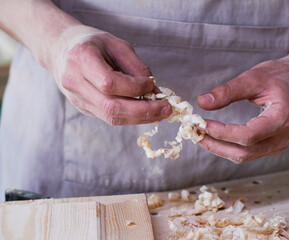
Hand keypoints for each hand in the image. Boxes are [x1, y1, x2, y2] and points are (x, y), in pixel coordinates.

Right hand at [48, 25, 170, 124]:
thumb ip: (136, 67)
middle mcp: (74, 82)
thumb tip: (155, 90)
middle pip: (112, 107)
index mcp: (81, 59)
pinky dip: (131, 116)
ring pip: (112, 117)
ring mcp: (77, 98)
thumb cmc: (92, 43)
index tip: (152, 84)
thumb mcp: (117, 45)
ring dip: (140, 118)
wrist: (61, 49)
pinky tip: (145, 112)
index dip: (135, 87)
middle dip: (144, 111)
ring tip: (160, 113)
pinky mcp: (83, 108)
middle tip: (166, 109)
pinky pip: (110, 117)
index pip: (110, 83)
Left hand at [197, 56, 288, 162]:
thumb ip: (228, 91)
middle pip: (244, 152)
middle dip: (215, 144)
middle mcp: (284, 137)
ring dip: (219, 148)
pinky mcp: (273, 146)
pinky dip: (228, 147)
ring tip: (199, 134)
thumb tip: (201, 103)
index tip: (200, 124)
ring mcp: (280, 144)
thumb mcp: (253, 77)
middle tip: (194, 132)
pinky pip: (248, 153)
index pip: (248, 135)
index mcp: (283, 118)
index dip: (222, 132)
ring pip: (244, 156)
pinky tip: (214, 136)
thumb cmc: (279, 75)